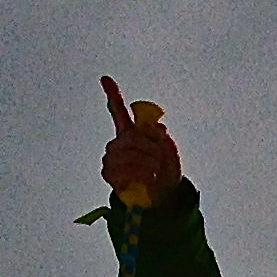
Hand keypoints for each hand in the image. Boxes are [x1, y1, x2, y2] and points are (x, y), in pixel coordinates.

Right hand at [97, 76, 178, 207]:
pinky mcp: (109, 173)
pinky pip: (126, 169)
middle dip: (152, 148)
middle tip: (159, 159)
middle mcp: (118, 143)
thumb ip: (163, 138)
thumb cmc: (165, 172)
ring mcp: (111, 157)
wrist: (163, 197)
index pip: (120, 111)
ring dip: (150, 163)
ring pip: (131, 153)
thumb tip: (158, 128)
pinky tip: (147, 179)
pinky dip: (142, 174)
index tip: (106, 79)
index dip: (113, 95)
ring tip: (155, 171)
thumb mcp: (170, 152)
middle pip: (133, 137)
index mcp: (132, 134)